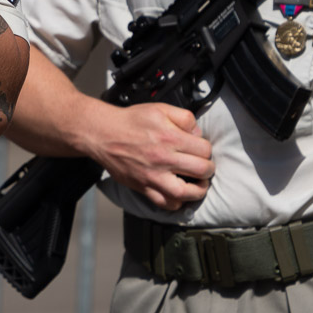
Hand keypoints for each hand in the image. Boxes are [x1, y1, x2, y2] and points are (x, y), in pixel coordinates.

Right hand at [84, 102, 212, 210]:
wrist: (103, 134)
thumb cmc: (131, 121)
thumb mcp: (160, 108)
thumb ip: (184, 118)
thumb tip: (198, 134)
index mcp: (170, 137)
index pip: (204, 149)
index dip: (207, 149)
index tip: (202, 150)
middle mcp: (163, 159)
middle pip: (202, 171)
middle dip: (208, 169)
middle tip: (205, 168)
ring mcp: (153, 176)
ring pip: (186, 193)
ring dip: (198, 190)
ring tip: (198, 184)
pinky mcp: (143, 187)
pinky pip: (165, 203)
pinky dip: (176, 202)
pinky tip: (178, 194)